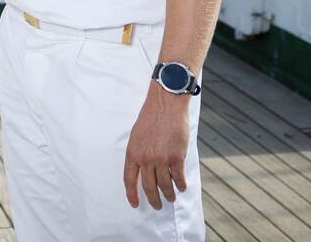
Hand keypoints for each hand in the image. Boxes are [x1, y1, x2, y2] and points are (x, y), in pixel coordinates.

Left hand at [123, 85, 190, 209]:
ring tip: (170, 198)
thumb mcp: (136, 135)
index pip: (129, 179)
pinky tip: (181, 187)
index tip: (134, 204)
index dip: (132, 194)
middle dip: (153, 199)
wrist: (166, 105)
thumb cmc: (151, 117)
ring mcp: (161, 158)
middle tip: (157, 206)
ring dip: (168, 194)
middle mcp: (146, 158)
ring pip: (164, 185)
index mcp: (133, 152)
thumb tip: (142, 169)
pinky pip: (178, 177)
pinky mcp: (176, 157)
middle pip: (148, 186)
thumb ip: (138, 153)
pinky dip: (180, 184)